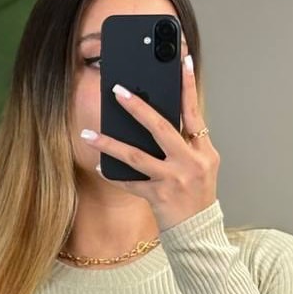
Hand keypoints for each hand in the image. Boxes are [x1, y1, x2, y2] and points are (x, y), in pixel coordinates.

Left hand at [83, 34, 219, 228]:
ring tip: (89, 134)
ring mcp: (173, 180)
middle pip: (161, 128)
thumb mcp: (201, 166)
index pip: (194, 112)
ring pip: (136, 156)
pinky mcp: (158, 197)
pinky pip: (130, 183)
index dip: (188, 86)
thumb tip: (158, 119)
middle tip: (117, 91)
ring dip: (110, 144)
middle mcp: (190, 163)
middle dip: (138, 108)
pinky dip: (113, 175)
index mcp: (203, 151)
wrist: (198, 232)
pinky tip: (99, 167)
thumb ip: (186, 143)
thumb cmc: (197, 196)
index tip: (181, 61)